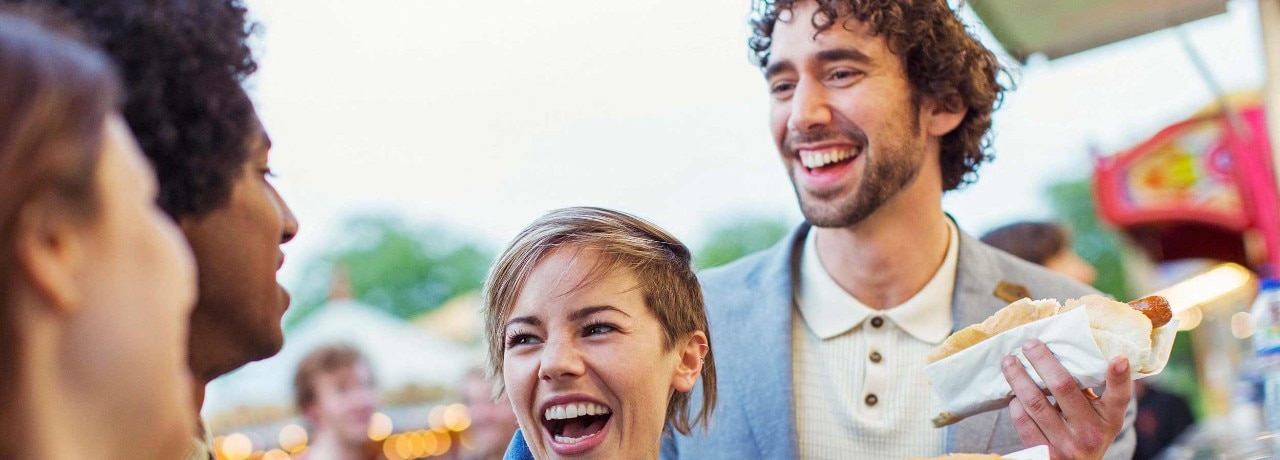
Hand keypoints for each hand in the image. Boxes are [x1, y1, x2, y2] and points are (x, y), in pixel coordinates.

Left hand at [1001, 339, 1131, 459]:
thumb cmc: (1086, 431)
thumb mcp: (1100, 415)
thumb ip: (1089, 389)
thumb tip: (1064, 350)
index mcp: (1109, 419)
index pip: (1119, 397)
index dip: (1119, 377)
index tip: (1119, 358)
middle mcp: (1091, 432)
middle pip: (1063, 387)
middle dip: (1043, 361)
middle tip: (1029, 344)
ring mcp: (1068, 445)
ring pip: (1036, 403)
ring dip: (1018, 378)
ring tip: (1008, 361)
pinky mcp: (1046, 454)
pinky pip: (1024, 422)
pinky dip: (1016, 405)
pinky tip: (1013, 394)